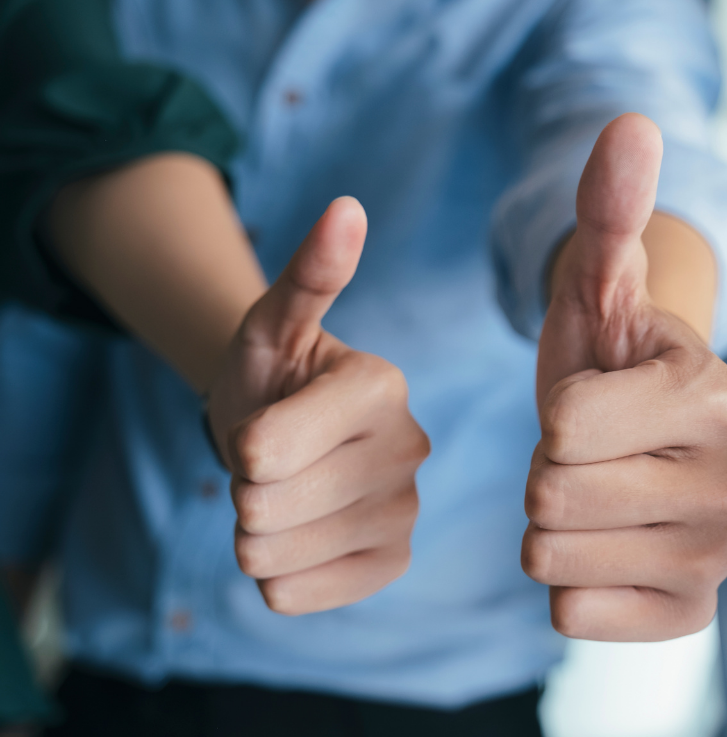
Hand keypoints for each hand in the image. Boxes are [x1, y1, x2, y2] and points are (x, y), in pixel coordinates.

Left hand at [207, 198, 427, 614]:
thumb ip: (309, 274)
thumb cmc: (274, 373)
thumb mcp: (272, 323)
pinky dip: (275, 572)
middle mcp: (411, 449)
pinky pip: (291, 595)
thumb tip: (346, 207)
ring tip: (284, 491)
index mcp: (384, 388)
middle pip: (262, 508)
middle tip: (271, 460)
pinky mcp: (392, 562)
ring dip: (252, 531)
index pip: (262, 452)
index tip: (264, 421)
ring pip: (270, 557)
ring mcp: (406, 511)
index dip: (239, 443)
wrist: (288, 429)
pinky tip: (300, 533)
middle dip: (242, 488)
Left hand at [523, 114, 726, 640]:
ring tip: (596, 491)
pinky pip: (572, 615)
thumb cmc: (608, 357)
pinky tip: (605, 544)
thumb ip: (609, 212)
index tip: (592, 402)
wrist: (632, 434)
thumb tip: (631, 123)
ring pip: (552, 558)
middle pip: (553, 496)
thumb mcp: (599, 285)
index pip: (564, 427)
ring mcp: (719, 554)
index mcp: (714, 396)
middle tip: (588, 452)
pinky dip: (567, 581)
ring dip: (550, 524)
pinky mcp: (690, 612)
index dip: (551, 412)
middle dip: (544, 471)